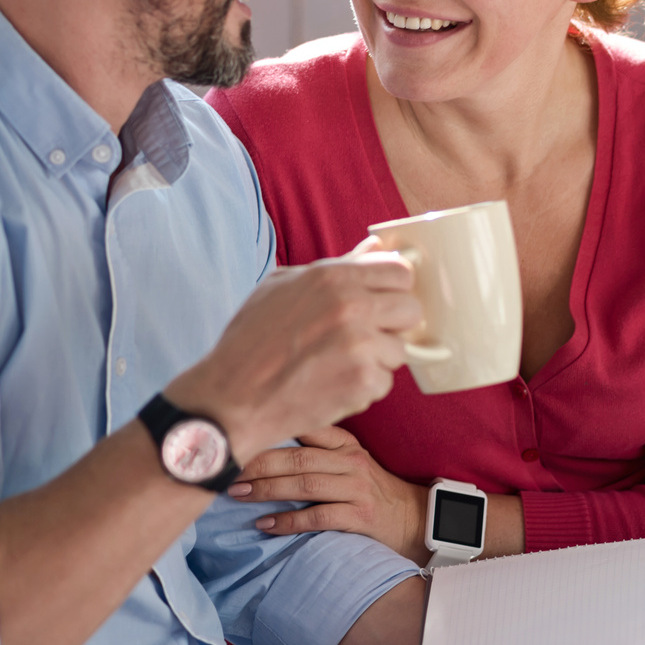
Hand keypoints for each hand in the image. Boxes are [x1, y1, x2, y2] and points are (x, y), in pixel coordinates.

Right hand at [166, 238, 421, 461]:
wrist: (232, 397)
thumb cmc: (252, 341)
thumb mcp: (283, 286)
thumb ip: (337, 266)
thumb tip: (376, 247)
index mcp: (333, 277)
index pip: (400, 271)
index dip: (392, 290)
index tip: (381, 304)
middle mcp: (351, 306)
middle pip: (411, 309)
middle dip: (393, 325)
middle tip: (365, 338)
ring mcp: (360, 345)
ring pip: (400, 350)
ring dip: (377, 360)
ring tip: (339, 365)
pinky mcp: (362, 382)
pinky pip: (385, 382)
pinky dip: (364, 389)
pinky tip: (333, 385)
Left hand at [228, 426, 430, 563]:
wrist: (416, 521)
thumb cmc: (372, 491)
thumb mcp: (351, 460)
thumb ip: (319, 448)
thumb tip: (267, 440)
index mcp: (346, 444)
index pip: (307, 427)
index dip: (271, 429)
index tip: (239, 433)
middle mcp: (351, 462)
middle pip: (297, 457)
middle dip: (258, 463)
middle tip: (228, 469)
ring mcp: (357, 489)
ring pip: (304, 484)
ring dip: (267, 490)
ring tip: (238, 493)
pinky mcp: (361, 517)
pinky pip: (318, 516)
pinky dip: (288, 521)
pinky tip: (265, 525)